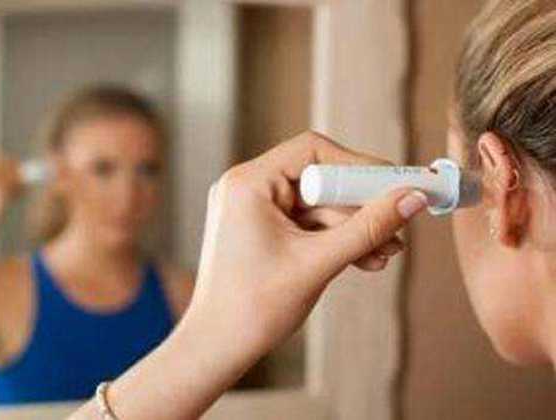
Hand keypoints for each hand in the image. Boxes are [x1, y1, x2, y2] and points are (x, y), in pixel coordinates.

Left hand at [185, 131, 427, 365]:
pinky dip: (334, 239)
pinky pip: (306, 223)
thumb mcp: (318, 263)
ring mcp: (253, 209)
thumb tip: (412, 198)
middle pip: (319, 178)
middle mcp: (247, 188)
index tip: (395, 184)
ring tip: (386, 253)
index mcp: (248, 184)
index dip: (358, 166)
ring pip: (317, 205)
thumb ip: (369, 227)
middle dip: (361, 207)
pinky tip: (364, 258)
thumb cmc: (253, 308)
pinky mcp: (261, 229)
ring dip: (353, 228)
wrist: (217, 348)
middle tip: (398, 225)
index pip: (313, 150)